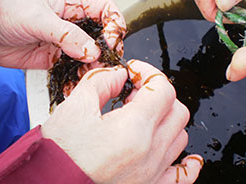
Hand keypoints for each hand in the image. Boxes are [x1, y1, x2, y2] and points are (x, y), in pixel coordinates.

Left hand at [0, 0, 125, 68]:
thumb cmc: (7, 16)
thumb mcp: (38, 19)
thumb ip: (66, 34)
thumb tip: (91, 51)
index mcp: (72, 5)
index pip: (105, 9)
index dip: (114, 23)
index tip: (110, 41)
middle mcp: (74, 24)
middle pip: (103, 34)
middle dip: (108, 48)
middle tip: (105, 62)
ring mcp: (68, 43)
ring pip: (92, 54)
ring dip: (96, 66)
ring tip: (92, 75)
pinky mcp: (59, 59)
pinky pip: (77, 69)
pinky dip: (80, 77)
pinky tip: (79, 83)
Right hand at [42, 60, 202, 183]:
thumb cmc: (59, 153)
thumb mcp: (75, 106)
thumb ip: (101, 82)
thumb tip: (119, 75)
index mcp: (133, 129)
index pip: (163, 89)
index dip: (149, 73)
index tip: (134, 72)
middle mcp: (150, 152)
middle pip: (177, 110)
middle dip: (158, 93)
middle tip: (136, 93)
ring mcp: (153, 172)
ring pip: (180, 135)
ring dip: (166, 119)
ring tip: (144, 118)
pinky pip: (182, 175)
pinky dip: (186, 162)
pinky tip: (183, 156)